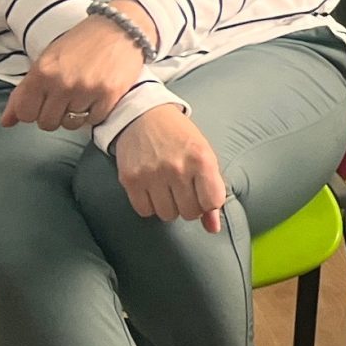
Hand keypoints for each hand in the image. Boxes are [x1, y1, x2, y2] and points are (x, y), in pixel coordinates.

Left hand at [2, 8, 147, 132]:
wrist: (120, 28)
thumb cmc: (81, 43)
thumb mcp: (46, 61)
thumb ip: (24, 91)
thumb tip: (6, 123)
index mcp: (42, 71)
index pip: (25, 113)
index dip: (32, 111)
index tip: (41, 102)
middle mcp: (62, 83)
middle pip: (47, 123)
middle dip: (53, 115)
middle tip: (63, 99)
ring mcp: (87, 90)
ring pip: (71, 124)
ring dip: (74, 115)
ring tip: (82, 96)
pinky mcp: (110, 95)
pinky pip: (93, 120)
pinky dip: (94, 112)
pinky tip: (97, 96)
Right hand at [112, 103, 227, 231]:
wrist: (143, 116)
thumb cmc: (180, 137)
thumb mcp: (204, 156)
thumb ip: (212, 191)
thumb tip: (214, 228)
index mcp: (202, 160)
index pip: (212, 202)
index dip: (209, 203)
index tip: (203, 194)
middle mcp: (177, 168)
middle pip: (190, 213)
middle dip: (189, 206)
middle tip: (184, 189)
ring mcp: (152, 174)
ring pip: (167, 215)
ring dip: (169, 206)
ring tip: (167, 188)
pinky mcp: (131, 180)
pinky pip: (145, 211)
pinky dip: (149, 205)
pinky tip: (152, 189)